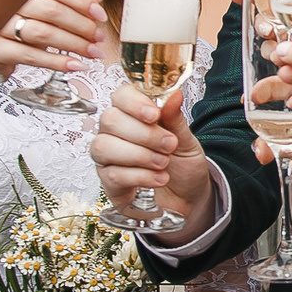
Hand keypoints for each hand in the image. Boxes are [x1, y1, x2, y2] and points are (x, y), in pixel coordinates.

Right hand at [0, 0, 107, 76]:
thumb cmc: (9, 27)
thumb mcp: (38, 10)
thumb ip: (66, 1)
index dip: (80, 0)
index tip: (99, 14)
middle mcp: (4, 0)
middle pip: (52, 10)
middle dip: (81, 26)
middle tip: (99, 37)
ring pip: (42, 33)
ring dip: (74, 44)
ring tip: (93, 53)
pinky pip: (28, 55)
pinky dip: (55, 62)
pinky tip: (74, 65)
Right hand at [88, 83, 216, 242]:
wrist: (187, 196)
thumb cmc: (182, 163)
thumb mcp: (186, 140)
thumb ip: (175, 119)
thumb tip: (174, 94)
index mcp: (133, 113)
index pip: (121, 95)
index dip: (134, 102)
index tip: (154, 115)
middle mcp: (114, 131)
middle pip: (110, 120)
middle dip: (144, 134)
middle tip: (169, 145)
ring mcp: (107, 156)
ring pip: (104, 146)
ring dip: (139, 155)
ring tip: (164, 163)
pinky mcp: (108, 181)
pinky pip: (112, 174)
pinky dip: (140, 176)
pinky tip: (159, 178)